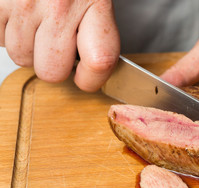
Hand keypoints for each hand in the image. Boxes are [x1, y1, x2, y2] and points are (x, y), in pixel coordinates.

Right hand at [0, 0, 119, 91]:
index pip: (99, 61)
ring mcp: (23, 2)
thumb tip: (92, 69)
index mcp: (94, 3)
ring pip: (21, 57)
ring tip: (37, 23)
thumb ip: (97, 33)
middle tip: (58, 47)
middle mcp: (59, 5)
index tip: (86, 78)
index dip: (92, 79)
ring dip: (29, 47)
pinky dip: (7, 32)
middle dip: (54, 65)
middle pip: (52, 71)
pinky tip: (20, 16)